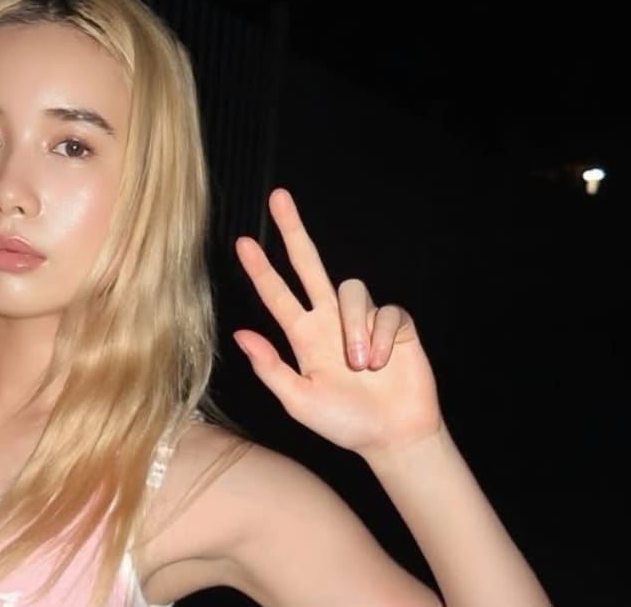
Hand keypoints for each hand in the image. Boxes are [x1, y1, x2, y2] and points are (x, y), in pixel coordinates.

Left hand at [232, 188, 442, 457]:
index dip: (261, 270)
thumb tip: (240, 334)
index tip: (241, 243)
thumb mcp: (298, 400)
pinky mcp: (396, 324)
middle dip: (294, 231)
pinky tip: (383, 363)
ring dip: (355, 328)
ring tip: (360, 366)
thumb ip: (270, 368)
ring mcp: (363, 320)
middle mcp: (330, 320)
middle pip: (310, 265)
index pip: (277, 295)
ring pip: (352, 290)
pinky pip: (386, 313)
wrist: (392, 438)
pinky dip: (382, 339)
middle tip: (278, 198)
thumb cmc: (343, 422)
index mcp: (303, 336)